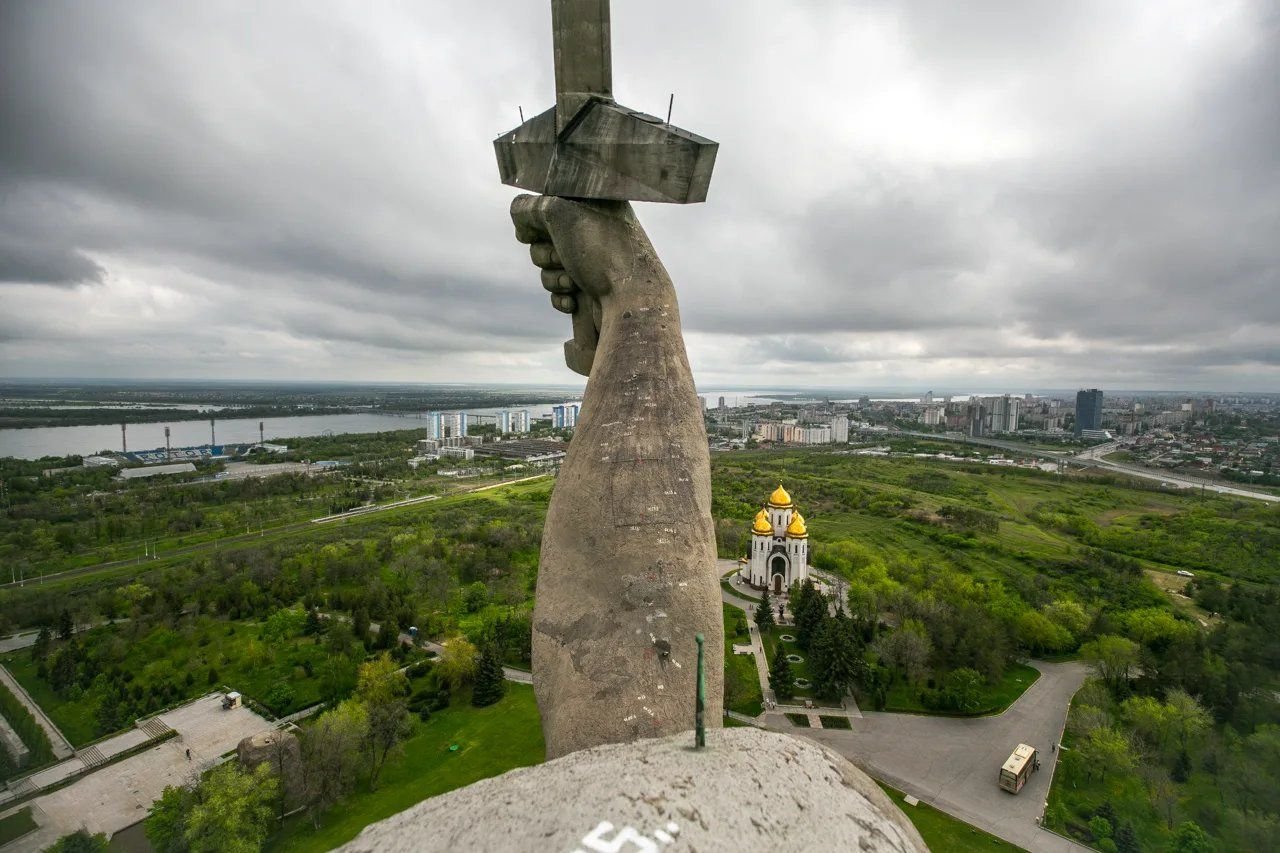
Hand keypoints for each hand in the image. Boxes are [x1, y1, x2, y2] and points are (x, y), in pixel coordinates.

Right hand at [511, 194, 665, 375]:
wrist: (630, 303)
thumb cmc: (602, 252)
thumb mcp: (559, 213)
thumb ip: (528, 208)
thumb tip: (521, 223)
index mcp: (595, 204)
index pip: (548, 202)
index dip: (537, 219)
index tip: (536, 230)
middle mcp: (594, 229)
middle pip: (542, 238)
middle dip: (545, 252)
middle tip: (563, 256)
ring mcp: (592, 261)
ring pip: (547, 267)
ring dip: (553, 277)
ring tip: (574, 282)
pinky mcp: (590, 290)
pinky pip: (558, 292)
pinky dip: (561, 297)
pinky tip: (575, 301)